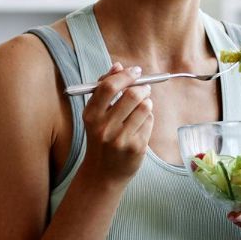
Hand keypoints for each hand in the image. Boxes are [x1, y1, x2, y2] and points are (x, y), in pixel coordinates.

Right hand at [78, 62, 152, 184]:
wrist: (103, 174)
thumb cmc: (101, 139)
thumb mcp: (96, 115)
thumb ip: (105, 89)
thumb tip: (118, 66)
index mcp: (91, 115)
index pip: (108, 87)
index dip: (125, 75)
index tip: (135, 71)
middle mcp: (104, 127)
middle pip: (132, 95)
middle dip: (142, 88)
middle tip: (144, 88)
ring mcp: (121, 138)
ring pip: (145, 107)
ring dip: (147, 103)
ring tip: (141, 108)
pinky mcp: (136, 147)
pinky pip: (149, 122)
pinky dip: (148, 119)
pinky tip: (139, 126)